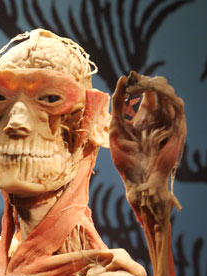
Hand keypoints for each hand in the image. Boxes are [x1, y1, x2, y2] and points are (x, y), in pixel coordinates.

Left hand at [110, 71, 185, 220]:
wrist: (138, 180)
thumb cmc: (126, 160)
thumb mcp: (116, 128)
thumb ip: (118, 104)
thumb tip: (122, 78)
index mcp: (144, 118)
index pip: (146, 92)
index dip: (138, 83)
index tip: (128, 78)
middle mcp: (158, 118)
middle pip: (158, 91)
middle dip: (148, 82)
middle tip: (136, 81)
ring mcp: (168, 123)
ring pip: (168, 95)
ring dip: (157, 86)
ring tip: (145, 84)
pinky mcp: (177, 129)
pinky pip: (177, 106)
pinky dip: (168, 96)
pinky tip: (158, 91)